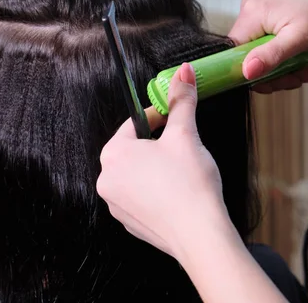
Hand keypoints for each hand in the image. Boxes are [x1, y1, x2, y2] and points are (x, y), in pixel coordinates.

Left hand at [97, 63, 238, 259]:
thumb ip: (182, 101)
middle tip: (181, 142)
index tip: (175, 115)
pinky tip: (176, 192)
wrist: (200, 234)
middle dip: (157, 142)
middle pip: (133, 149)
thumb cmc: (190, 183)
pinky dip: (156, 190)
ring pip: (137, 173)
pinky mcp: (129, 222)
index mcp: (114, 153)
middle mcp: (107, 179)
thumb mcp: (185, 134)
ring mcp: (116, 204)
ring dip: (156, 166)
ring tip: (181, 169)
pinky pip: (140, 196)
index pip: (134, 123)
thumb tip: (183, 72)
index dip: (158, 115)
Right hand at [228, 0, 307, 92]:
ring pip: (258, 52)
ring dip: (281, 68)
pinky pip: (268, 43)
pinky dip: (284, 57)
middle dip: (271, 73)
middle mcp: (251, 8)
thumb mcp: (301, 39)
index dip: (248, 73)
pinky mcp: (271, 14)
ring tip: (305, 71)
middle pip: (246, 54)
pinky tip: (304, 61)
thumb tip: (246, 72)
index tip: (272, 83)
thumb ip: (271, 55)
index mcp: (252, 11)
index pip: (233, 53)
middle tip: (297, 78)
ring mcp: (261, 10)